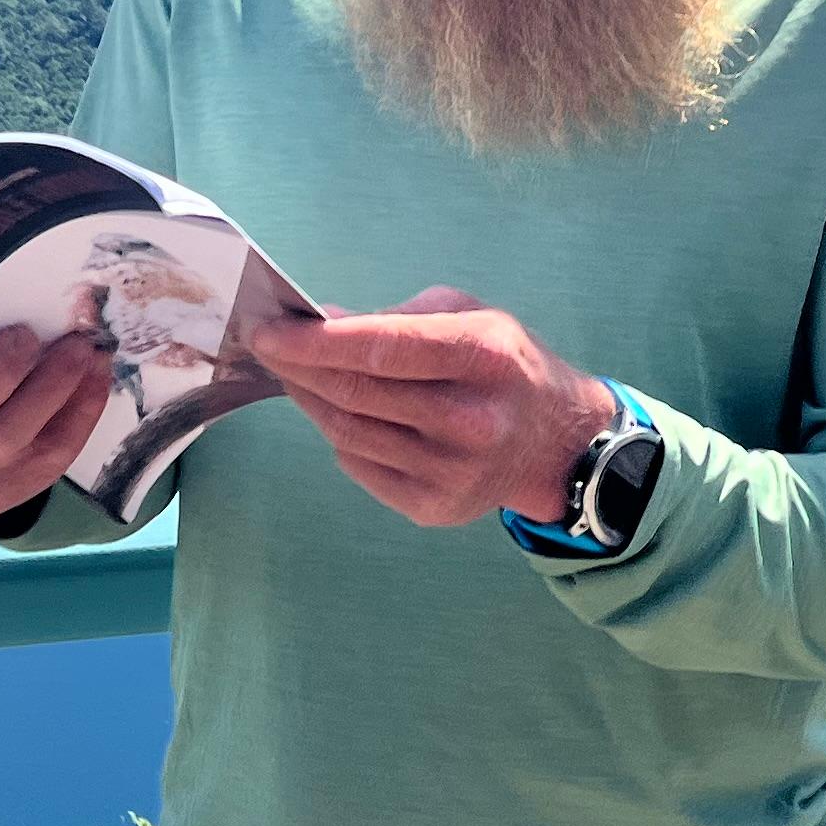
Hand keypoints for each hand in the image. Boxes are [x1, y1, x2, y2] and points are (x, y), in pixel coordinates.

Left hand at [250, 286, 612, 530]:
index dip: (314, 342)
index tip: (267, 330)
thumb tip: (323, 324)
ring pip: (348, 432)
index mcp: (483, 356)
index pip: (380, 349)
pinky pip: (360, 465)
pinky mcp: (434, 508)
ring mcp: (451, 471)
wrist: (558, 445)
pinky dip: (340, 435)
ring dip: (311, 400)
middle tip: (267, 348)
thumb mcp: (472, 317)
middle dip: (298, 367)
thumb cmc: (507, 366)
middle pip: (355, 394)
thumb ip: (399, 319)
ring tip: (297, 376)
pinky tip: (341, 414)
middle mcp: (469, 419)